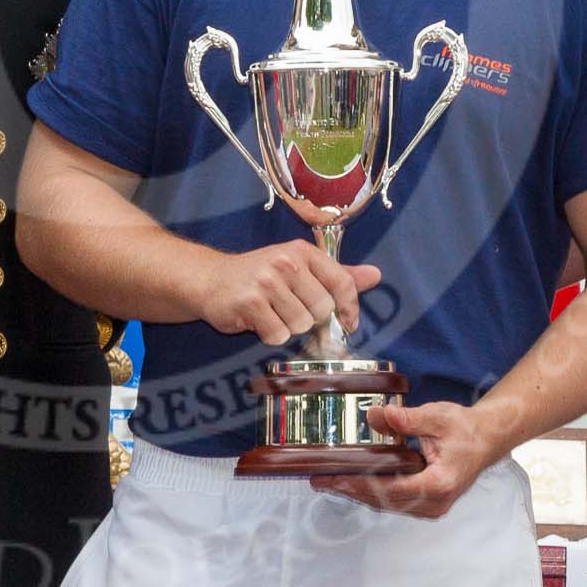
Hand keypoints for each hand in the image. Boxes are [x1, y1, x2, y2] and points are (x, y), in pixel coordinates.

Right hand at [192, 241, 379, 344]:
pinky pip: (278, 335)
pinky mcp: (250, 302)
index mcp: (303, 251)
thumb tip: (376, 275)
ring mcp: (267, 281)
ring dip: (288, 327)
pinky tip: (259, 321)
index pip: (343, 282)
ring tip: (272, 313)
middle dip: (310, 318)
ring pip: (301, 325)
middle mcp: (286, 262)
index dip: (349, 309)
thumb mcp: (299, 267)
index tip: (345, 322)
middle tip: (289, 309)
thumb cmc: (260, 275)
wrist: (211, 280)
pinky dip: (270, 335)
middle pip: (323, 309)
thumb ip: (337, 274)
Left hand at [310, 401, 498, 518]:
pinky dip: (372, 492)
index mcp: (438, 484)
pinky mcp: (427, 503)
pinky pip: (394, 501)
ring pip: (387, 504)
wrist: (487, 439)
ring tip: (329, 481)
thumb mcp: (437, 416)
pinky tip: (353, 481)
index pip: (389, 489)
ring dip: (358, 493)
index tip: (333, 478)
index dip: (358, 484)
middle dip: (350, 490)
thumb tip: (376, 416)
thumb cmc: (465, 428)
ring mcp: (432, 507)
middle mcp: (435, 503)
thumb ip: (407, 419)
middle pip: (384, 501)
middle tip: (320, 480)